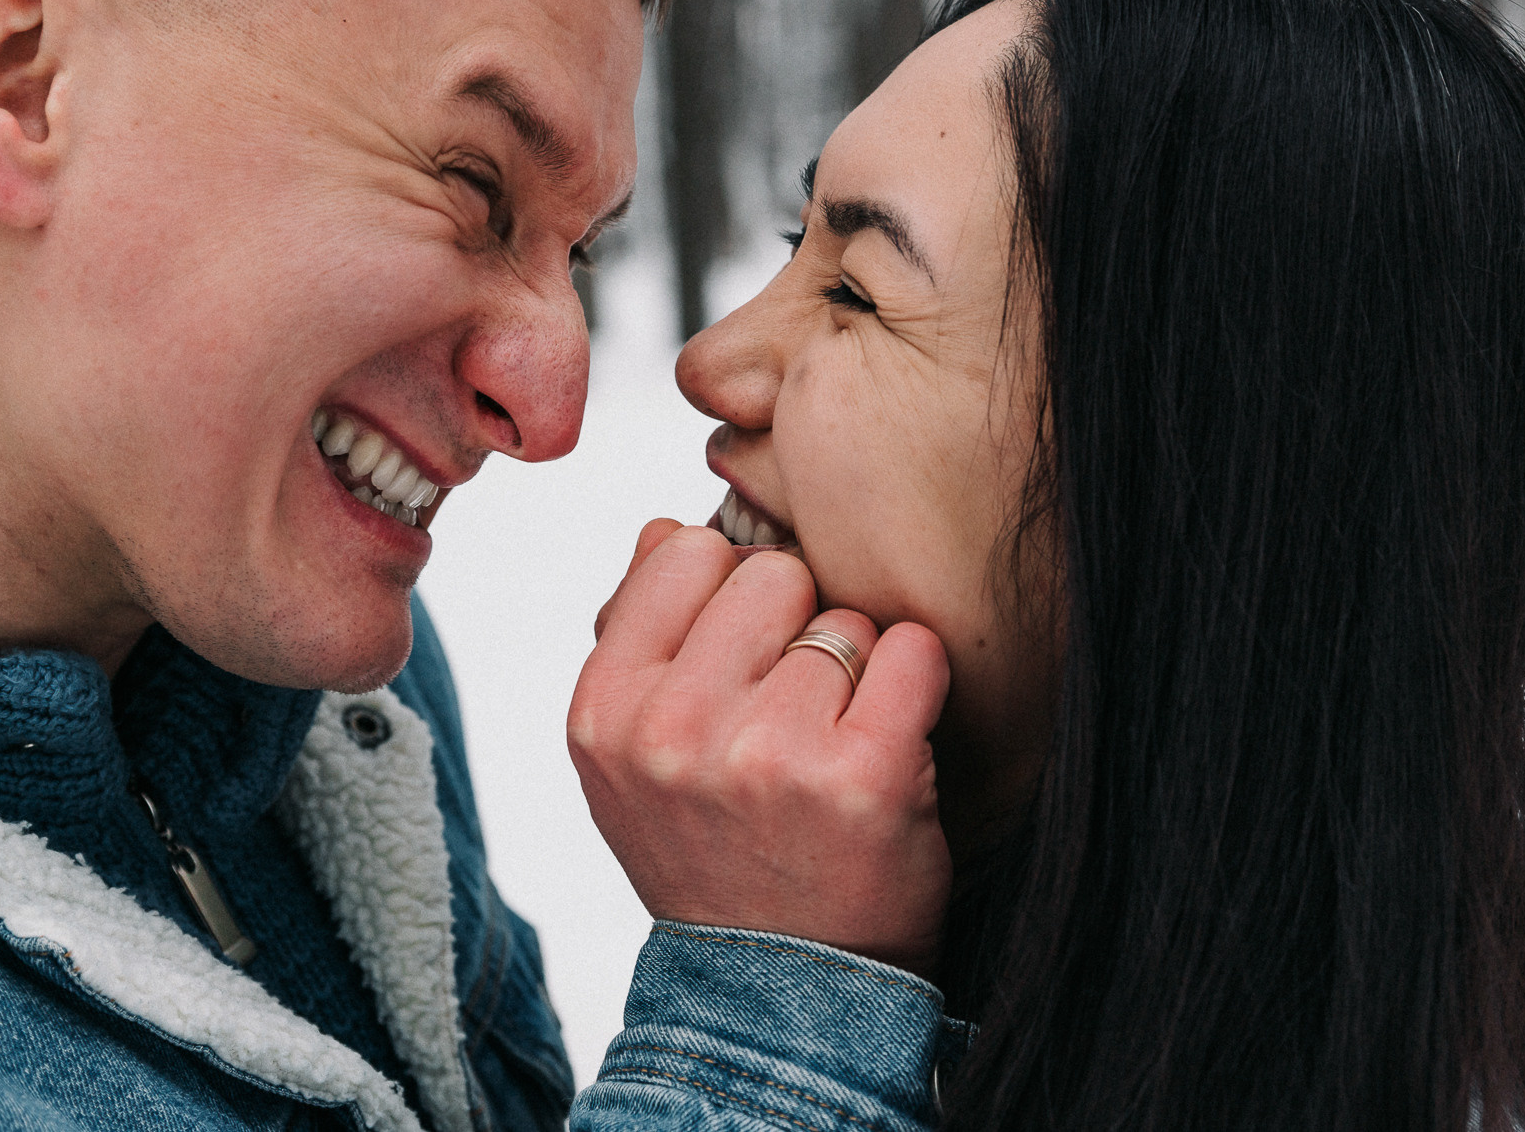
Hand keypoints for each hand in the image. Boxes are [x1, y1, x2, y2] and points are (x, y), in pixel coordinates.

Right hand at [570, 519, 951, 976]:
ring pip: (845, 619)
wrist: (778, 997)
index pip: (686, 555)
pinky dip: (919, 684)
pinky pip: (913, 651)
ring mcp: (767, 752)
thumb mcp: (633, 758)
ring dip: (857, 671)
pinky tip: (893, 741)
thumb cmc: (714, 857)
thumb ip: (641, 635)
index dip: (732, 599)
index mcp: (605, 712)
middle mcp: (673, 729)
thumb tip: (667, 527)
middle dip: (796, 627)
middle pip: (772, 574)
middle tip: (795, 713)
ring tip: (833, 749)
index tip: (740, 664)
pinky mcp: (862, 776)